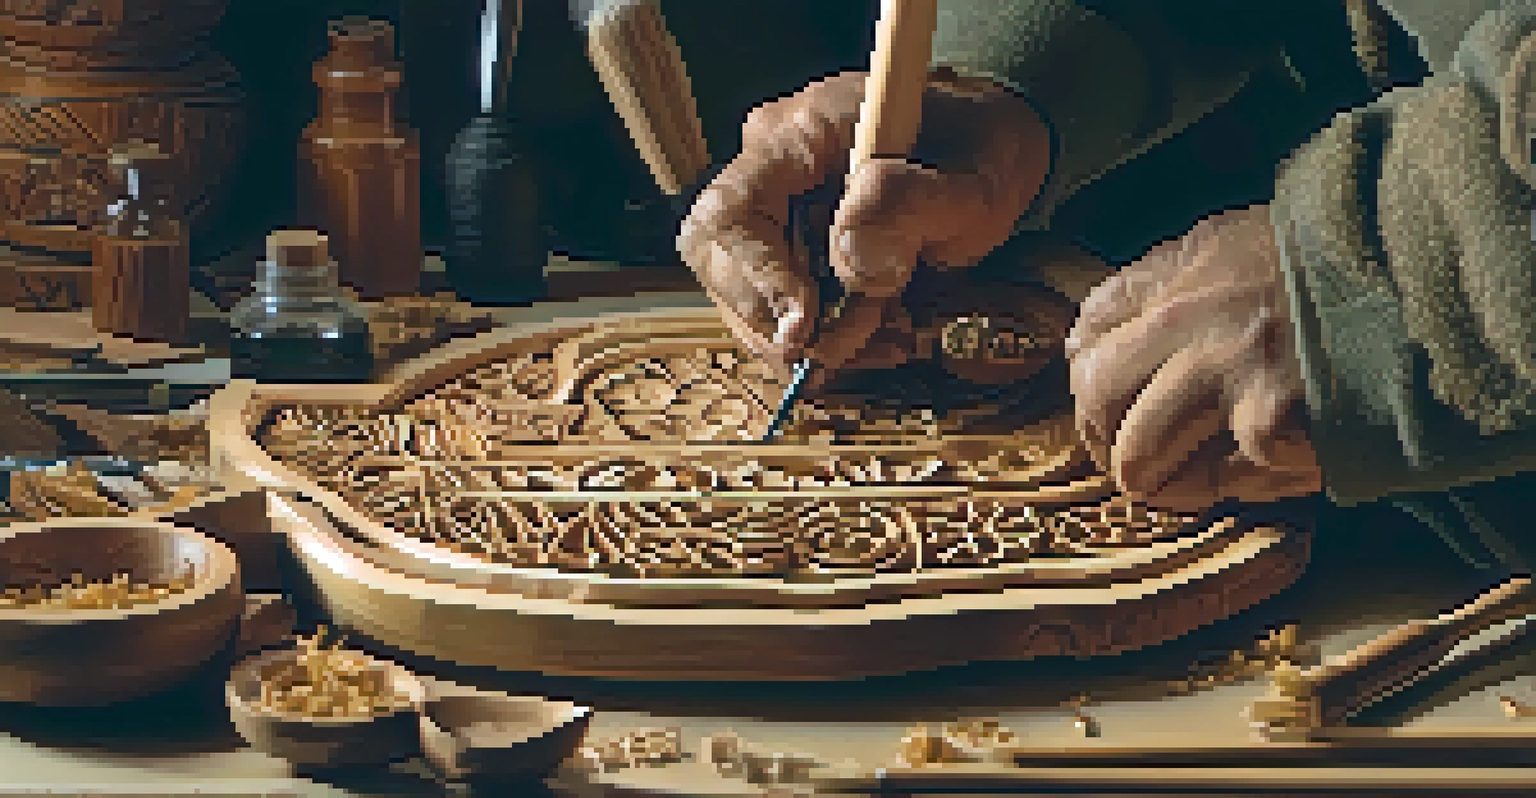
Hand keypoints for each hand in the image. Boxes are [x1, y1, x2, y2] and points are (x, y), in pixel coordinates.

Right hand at [678, 68, 1051, 383]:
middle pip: (720, 261)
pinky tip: (868, 341)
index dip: (759, 277)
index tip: (808, 323)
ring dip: (803, 339)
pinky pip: (768, 305)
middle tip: (856, 339)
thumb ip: (909, 208)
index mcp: (802, 131)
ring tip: (880, 339)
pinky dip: (813, 339)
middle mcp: (767, 164)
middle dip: (780, 321)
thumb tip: (850, 259)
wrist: (984, 152)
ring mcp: (769, 205)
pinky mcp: (781, 243)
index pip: (731, 210)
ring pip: (739, 294)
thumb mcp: (969, 183)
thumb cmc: (979, 156)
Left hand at [1067, 204, 1323, 511]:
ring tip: (1183, 481)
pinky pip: (1220, 481)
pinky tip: (1264, 466)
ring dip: (1155, 480)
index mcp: (1179, 274)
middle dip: (1101, 435)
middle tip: (1130, 453)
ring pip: (1137, 456)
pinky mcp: (1269, 427)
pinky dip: (1236, 485)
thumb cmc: (1329, 269)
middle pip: (1094, 394)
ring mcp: (1226, 375)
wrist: (1424, 283)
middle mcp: (1188, 320)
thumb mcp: (1236, 244)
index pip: (1088, 330)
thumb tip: (1095, 332)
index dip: (1087, 372)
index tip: (1105, 398)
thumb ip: (1166, 281)